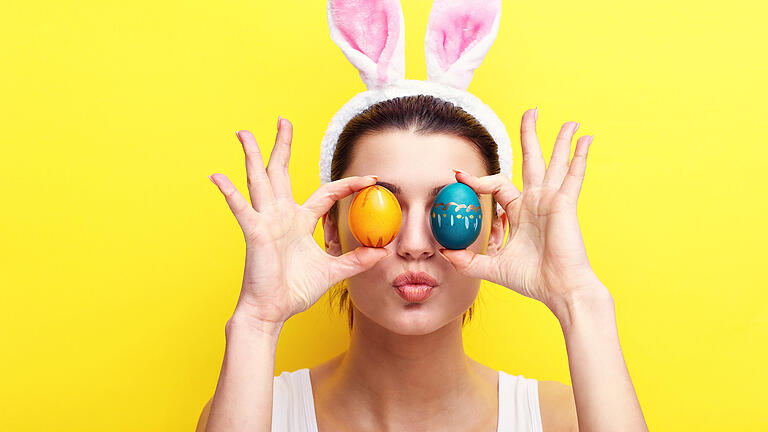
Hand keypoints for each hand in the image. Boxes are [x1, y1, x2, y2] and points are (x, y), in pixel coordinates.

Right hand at [208, 117, 390, 325]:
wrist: (272, 312)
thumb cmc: (295, 292)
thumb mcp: (332, 273)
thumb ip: (356, 261)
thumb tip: (382, 252)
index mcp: (299, 222)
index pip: (326, 193)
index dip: (348, 184)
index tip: (371, 178)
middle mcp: (281, 215)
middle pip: (281, 173)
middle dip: (282, 146)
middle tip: (283, 120)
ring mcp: (265, 221)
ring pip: (259, 181)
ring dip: (252, 156)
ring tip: (244, 133)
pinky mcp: (253, 232)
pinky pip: (241, 209)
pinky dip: (229, 192)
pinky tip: (217, 176)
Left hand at [439, 108, 602, 315]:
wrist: (559, 291)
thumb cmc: (532, 280)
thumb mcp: (493, 268)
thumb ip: (468, 261)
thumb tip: (445, 254)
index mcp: (520, 212)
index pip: (497, 185)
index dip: (478, 179)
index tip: (458, 175)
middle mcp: (536, 202)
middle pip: (531, 161)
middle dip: (529, 136)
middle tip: (531, 111)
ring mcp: (552, 200)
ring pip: (555, 162)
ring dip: (562, 140)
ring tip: (571, 121)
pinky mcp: (564, 204)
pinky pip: (573, 176)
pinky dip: (580, 157)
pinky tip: (588, 139)